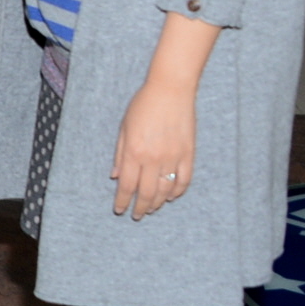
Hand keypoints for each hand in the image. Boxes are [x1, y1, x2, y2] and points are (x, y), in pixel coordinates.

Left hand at [111, 81, 196, 218]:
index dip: (123, 201)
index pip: (127, 185)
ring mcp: (173, 157)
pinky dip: (177, 191)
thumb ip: (120, 154)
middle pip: (146, 192)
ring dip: (158, 202)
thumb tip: (116, 176)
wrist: (170, 90)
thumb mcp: (124, 128)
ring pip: (165, 190)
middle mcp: (153, 158)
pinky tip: (171, 196)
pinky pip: (184, 180)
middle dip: (140, 207)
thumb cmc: (142, 105)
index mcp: (134, 151)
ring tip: (152, 208)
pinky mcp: (189, 154)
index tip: (120, 210)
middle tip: (137, 215)